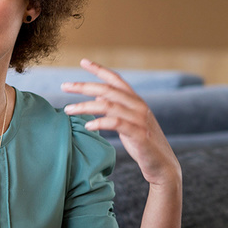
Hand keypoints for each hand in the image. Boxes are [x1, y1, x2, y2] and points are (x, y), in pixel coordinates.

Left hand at [62, 59, 180, 186]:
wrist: (163, 166)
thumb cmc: (142, 143)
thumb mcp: (127, 121)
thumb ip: (115, 107)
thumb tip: (97, 94)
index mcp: (135, 100)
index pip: (116, 79)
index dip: (99, 69)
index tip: (83, 61)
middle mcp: (138, 106)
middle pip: (107, 90)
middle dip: (83, 86)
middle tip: (64, 86)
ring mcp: (139, 119)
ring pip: (107, 105)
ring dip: (84, 106)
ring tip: (68, 110)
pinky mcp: (139, 134)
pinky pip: (116, 124)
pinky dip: (100, 123)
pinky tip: (87, 126)